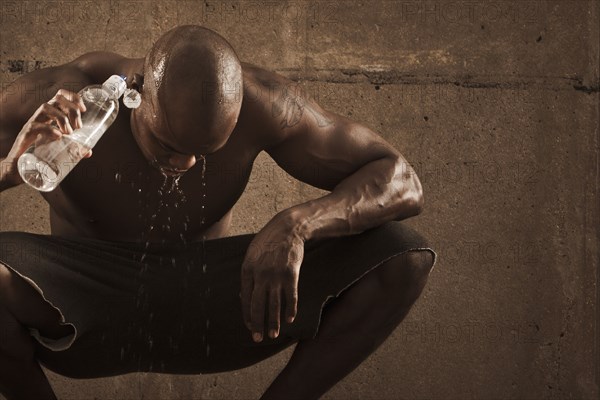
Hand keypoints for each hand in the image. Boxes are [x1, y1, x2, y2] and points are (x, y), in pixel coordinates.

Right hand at [3, 89, 88, 183]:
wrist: (20, 165)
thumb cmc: (40, 152)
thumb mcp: (60, 147)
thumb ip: (74, 148)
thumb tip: (88, 152)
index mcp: (51, 115)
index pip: (61, 96)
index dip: (73, 98)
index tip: (84, 109)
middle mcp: (42, 115)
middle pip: (57, 99)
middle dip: (71, 109)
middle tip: (78, 126)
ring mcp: (33, 122)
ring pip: (46, 107)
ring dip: (61, 118)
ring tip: (69, 133)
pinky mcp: (26, 133)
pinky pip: (36, 125)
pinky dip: (49, 129)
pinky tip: (58, 136)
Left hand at [241, 214, 304, 341]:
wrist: (287, 229)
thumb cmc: (268, 242)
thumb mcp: (251, 255)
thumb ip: (248, 274)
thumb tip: (244, 295)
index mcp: (247, 270)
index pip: (245, 299)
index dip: (247, 315)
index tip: (250, 326)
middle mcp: (260, 275)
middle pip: (257, 305)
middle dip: (257, 324)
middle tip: (258, 338)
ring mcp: (276, 275)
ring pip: (274, 305)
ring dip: (273, 322)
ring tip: (273, 335)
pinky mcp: (291, 275)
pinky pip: (290, 297)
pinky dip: (290, 310)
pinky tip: (289, 319)